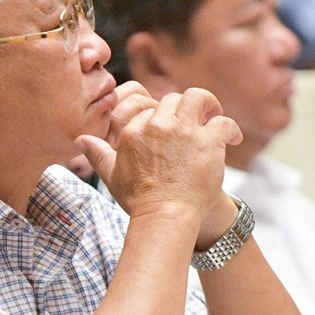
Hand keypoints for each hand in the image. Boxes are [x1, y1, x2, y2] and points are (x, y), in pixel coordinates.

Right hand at [80, 83, 240, 245]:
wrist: (165, 217)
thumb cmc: (139, 200)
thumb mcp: (112, 176)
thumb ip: (98, 154)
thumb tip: (81, 140)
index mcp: (135, 130)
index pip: (150, 107)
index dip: (163, 115)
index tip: (172, 126)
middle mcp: (158, 125)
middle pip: (174, 99)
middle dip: (185, 108)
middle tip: (197, 118)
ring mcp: (184, 131)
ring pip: (198, 98)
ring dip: (209, 104)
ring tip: (215, 115)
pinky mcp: (208, 141)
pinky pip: (223, 122)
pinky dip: (230, 128)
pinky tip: (232, 138)